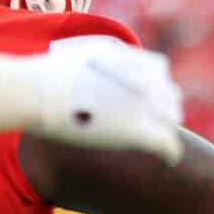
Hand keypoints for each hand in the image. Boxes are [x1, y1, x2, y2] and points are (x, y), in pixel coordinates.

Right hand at [0, 38, 184, 163]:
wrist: (42, 92)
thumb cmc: (52, 76)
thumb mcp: (83, 53)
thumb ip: (104, 60)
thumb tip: (104, 74)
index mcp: (133, 59)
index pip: (159, 71)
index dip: (154, 85)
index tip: (145, 97)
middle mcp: (147, 79)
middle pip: (170, 96)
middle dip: (162, 107)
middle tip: (150, 122)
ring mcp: (146, 105)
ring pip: (172, 120)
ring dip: (165, 128)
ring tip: (156, 140)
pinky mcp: (140, 131)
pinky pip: (168, 144)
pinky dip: (170, 152)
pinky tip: (168, 160)